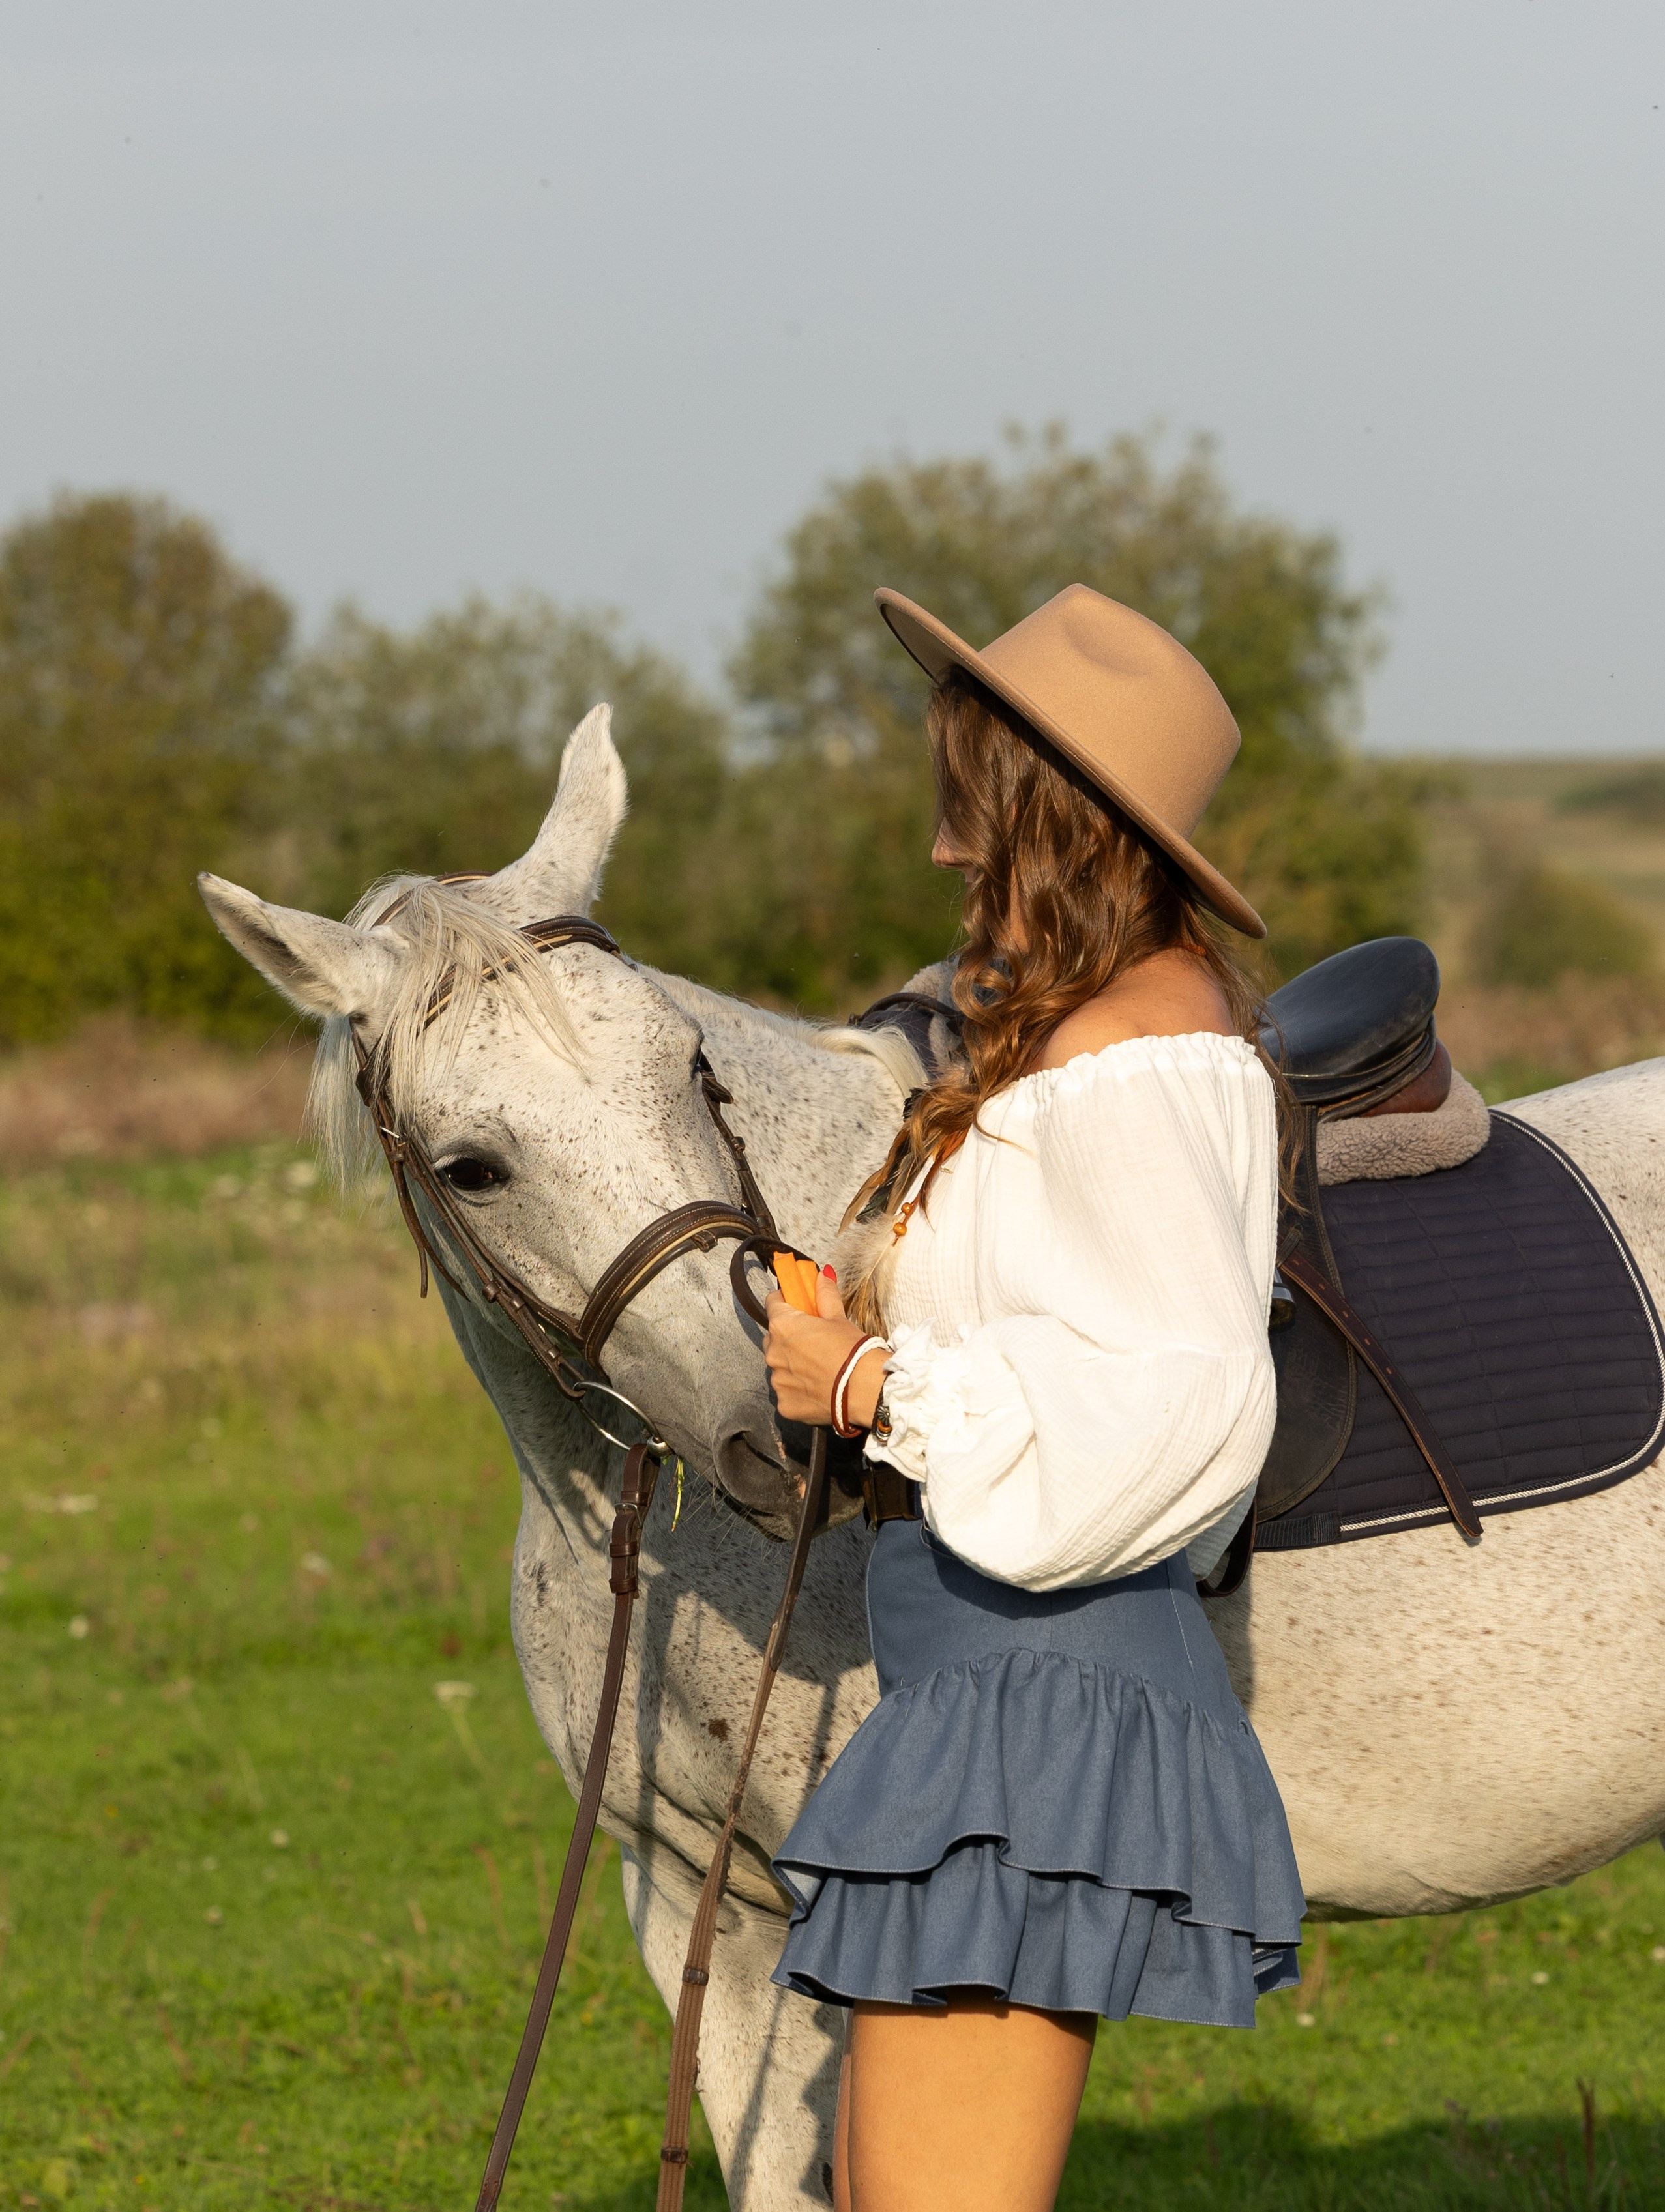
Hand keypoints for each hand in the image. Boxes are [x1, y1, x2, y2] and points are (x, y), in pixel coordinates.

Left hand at [763, 1266, 886, 1428]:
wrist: (865, 1391)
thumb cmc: (852, 1351)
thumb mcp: (839, 1318)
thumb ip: (825, 1295)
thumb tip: (822, 1274)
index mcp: (783, 1326)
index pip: (772, 1304)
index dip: (785, 1302)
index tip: (795, 1305)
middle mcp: (773, 1353)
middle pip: (774, 1337)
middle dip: (788, 1337)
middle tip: (812, 1341)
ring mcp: (777, 1381)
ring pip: (779, 1367)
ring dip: (792, 1365)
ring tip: (818, 1369)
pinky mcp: (783, 1404)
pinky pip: (786, 1392)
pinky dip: (797, 1390)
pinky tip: (817, 1388)